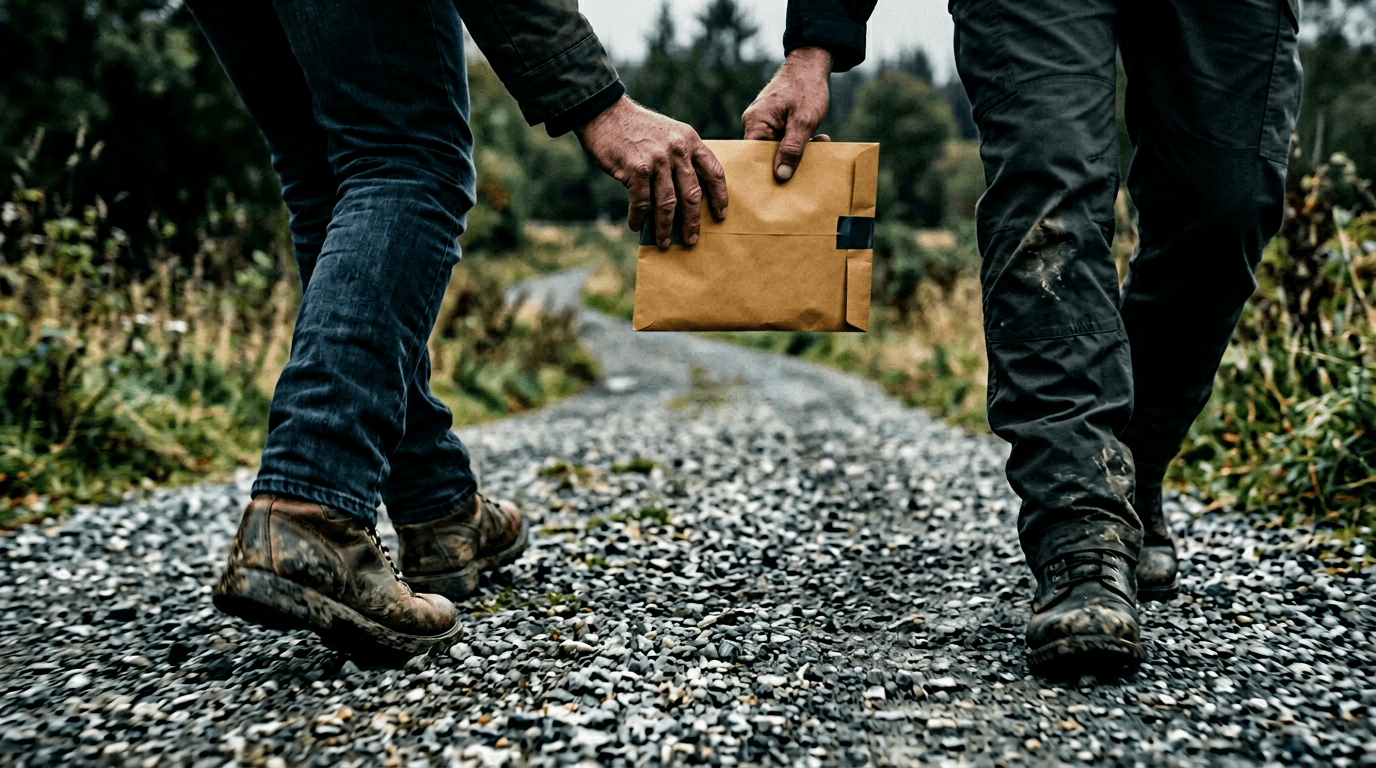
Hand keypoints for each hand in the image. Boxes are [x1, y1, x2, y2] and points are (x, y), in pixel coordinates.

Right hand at [575, 97, 727, 248]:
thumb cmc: (635, 128)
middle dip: (693, 222)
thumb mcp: (668, 133)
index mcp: (689, 140)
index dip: (719, 196)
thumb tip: (683, 198)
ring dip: (665, 227)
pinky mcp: (636, 170)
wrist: (604, 113)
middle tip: (692, 239)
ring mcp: (657, 160)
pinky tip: (636, 226)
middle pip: (692, 194)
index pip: (714, 171)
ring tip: (664, 242)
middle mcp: (677, 150)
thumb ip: (680, 157)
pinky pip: (642, 203)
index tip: (721, 214)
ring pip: (667, 204)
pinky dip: (639, 218)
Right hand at [742, 46, 833, 182]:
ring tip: (819, 145)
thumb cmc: (806, 88)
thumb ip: (793, 149)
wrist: (811, 64)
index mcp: (756, 123)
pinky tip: (818, 139)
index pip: (752, 157)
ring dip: (799, 150)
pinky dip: (800, 141)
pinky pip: (784, 139)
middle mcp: (755, 123)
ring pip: (778, 147)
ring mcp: (765, 122)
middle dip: (787, 162)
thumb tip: (781, 176)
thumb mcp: (804, 121)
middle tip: (807, 170)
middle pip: (766, 155)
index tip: (778, 187)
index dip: (764, 173)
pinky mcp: (776, 121)